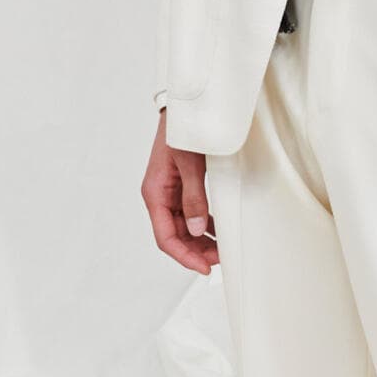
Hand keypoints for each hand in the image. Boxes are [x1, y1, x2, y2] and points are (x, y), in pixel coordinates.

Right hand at [143, 107, 217, 273]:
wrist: (186, 108)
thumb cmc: (182, 131)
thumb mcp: (190, 165)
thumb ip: (194, 198)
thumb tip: (197, 229)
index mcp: (155, 193)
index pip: (166, 237)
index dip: (185, 256)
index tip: (205, 267)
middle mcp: (160, 196)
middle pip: (176, 235)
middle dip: (196, 251)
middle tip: (221, 260)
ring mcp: (170, 192)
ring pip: (184, 227)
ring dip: (201, 240)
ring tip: (222, 249)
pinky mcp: (181, 186)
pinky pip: (190, 213)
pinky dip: (204, 225)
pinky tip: (218, 231)